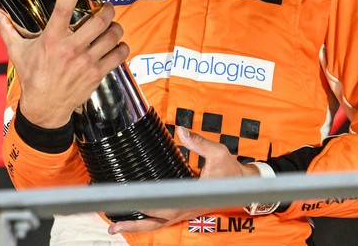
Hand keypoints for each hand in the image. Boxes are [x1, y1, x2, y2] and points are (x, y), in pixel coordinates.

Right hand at [0, 0, 128, 128]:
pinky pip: (118, 54)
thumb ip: (7, 29)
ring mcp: (86, 62)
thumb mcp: (17, 51)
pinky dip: (121, 46)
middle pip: (99, 21)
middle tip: (107, 7)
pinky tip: (116, 45)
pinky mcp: (96, 74)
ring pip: (112, 36)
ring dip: (116, 27)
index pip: (63, 9)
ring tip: (112, 26)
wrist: (44, 107)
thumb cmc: (31, 76)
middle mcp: (70, 49)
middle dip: (107, 9)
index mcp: (51, 39)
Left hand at [107, 126, 260, 234]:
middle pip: (158, 222)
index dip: (149, 206)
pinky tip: (134, 216)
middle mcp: (187, 208)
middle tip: (113, 227)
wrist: (244, 185)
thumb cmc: (231, 170)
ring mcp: (185, 211)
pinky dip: (148, 220)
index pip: (168, 207)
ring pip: (159, 223)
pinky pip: (163, 219)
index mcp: (194, 197)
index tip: (131, 202)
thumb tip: (181, 131)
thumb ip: (200, 142)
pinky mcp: (184, 210)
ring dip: (138, 226)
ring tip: (116, 226)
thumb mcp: (219, 153)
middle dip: (135, 225)